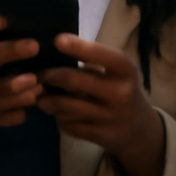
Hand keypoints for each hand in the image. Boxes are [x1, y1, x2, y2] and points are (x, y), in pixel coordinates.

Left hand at [38, 36, 166, 175]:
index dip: (77, 47)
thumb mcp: (117, 72)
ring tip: (40, 96)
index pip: (99, 55)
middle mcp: (119, 93)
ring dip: (48, 100)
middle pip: (74, 81)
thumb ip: (94, 64)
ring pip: (66, 107)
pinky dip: (58, 117)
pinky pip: (69, 124)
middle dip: (50, 76)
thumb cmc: (122, 89)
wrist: (138, 128)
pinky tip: (56, 112)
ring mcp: (109, 117)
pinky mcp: (99, 135)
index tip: (57, 40)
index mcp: (125, 70)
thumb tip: (57, 57)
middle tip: (38, 75)